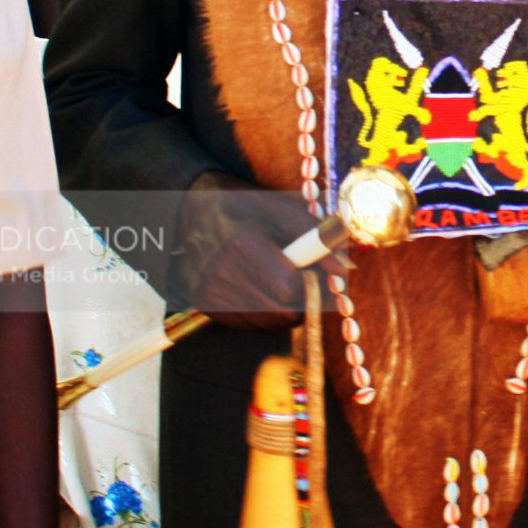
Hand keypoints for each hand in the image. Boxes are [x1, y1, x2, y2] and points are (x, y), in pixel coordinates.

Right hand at [175, 172, 313, 328]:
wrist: (183, 213)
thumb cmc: (238, 205)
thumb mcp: (277, 206)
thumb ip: (313, 234)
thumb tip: (343, 267)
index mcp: (242, 245)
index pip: (291, 288)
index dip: (315, 284)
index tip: (322, 272)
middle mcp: (222, 276)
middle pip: (284, 311)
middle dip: (305, 296)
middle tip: (304, 273)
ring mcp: (212, 297)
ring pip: (271, 321)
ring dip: (288, 305)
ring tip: (280, 275)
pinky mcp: (208, 309)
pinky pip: (253, 323)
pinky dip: (267, 310)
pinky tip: (261, 285)